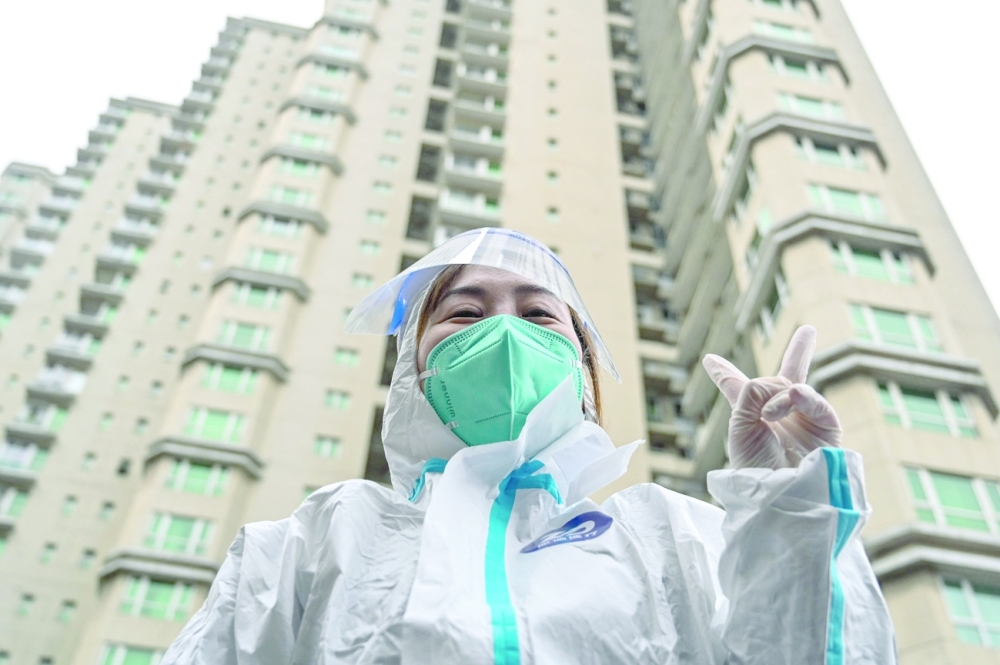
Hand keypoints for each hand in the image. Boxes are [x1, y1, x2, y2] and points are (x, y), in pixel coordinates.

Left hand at [701, 325, 841, 468]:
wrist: (781, 494)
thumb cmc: (755, 467)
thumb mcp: (740, 426)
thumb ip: (752, 392)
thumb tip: (782, 383)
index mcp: (749, 417)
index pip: (736, 388)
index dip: (723, 373)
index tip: (709, 359)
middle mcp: (777, 415)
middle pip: (784, 378)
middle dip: (800, 353)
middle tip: (808, 331)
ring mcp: (803, 418)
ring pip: (787, 383)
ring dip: (774, 395)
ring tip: (768, 416)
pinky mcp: (825, 424)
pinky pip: (806, 394)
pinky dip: (791, 398)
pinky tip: (779, 410)